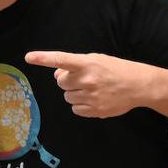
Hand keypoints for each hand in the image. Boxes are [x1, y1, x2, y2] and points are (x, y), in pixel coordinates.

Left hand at [24, 50, 149, 117]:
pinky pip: (75, 109)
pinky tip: (95, 99)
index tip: (29, 57)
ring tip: (92, 89)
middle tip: (85, 78)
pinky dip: (81, 105)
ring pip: (67, 96)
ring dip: (75, 93)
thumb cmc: (116, 69)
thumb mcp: (97, 59)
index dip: (44, 58)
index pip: (61, 59)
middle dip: (69, 80)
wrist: (139, 86)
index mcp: (88, 63)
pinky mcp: (94, 110)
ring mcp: (91, 96)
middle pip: (61, 82)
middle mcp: (88, 79)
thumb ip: (75, 65)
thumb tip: (56, 74)